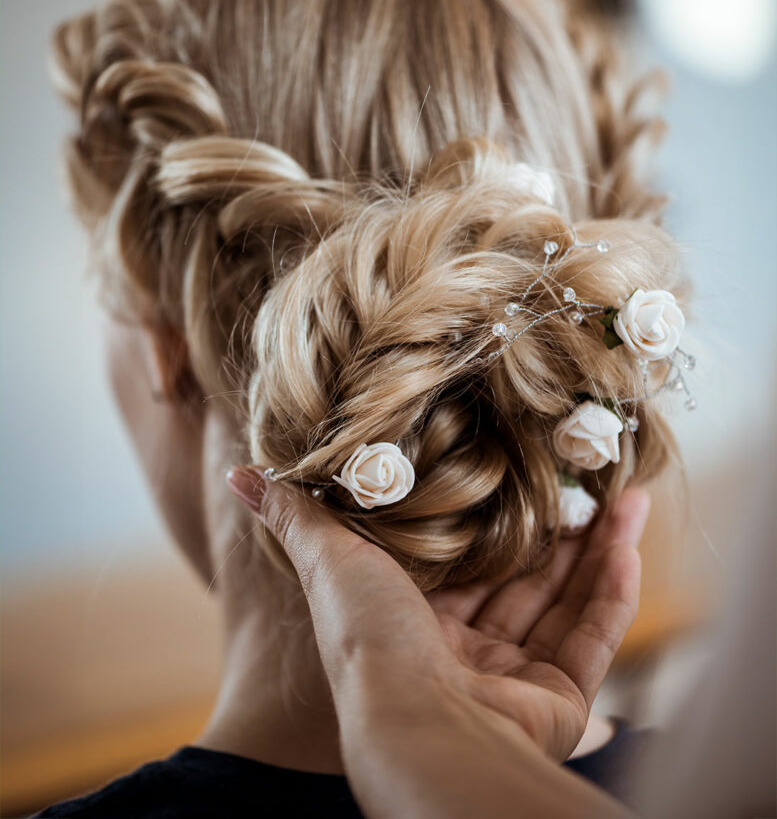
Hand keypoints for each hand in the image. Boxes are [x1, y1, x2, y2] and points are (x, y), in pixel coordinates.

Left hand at [227, 469, 648, 764]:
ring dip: (595, 547)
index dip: (495, 516)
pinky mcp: (559, 702)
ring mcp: (515, 682)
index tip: (521, 469)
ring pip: (564, 601)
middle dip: (556, 528)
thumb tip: (243, 474)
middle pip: (522, 579)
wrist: (417, 726)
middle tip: (584, 476)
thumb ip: (297, 515)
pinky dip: (614, 591)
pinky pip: (593, 636)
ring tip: (625, 493)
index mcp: (414, 623)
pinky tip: (629, 542)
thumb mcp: (329, 559)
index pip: (464, 561)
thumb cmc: (368, 642)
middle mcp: (465, 655)